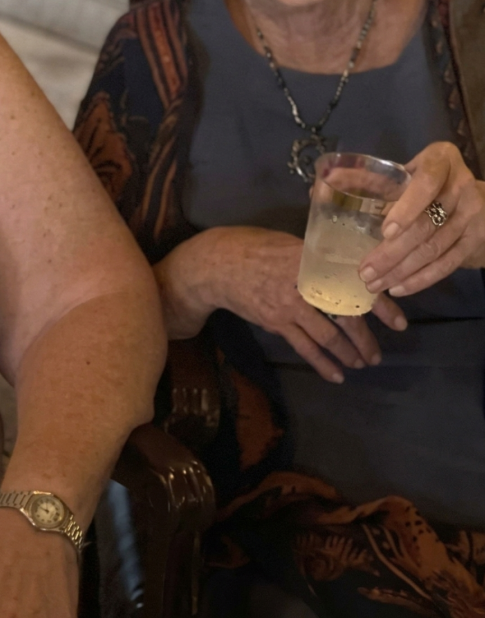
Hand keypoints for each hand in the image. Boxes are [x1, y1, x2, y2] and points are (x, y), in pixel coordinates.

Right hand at [159, 227, 405, 383]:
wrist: (219, 266)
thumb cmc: (257, 248)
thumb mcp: (293, 242)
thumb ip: (321, 256)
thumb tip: (352, 265)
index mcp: (316, 261)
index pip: (358, 284)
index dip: (381, 305)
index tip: (399, 322)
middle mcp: (308, 284)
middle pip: (347, 315)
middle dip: (366, 339)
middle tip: (378, 354)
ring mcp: (291, 306)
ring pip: (328, 336)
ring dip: (349, 353)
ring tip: (362, 364)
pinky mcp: (277, 322)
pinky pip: (305, 347)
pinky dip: (322, 363)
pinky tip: (336, 375)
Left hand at [360, 142, 484, 296]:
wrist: (474, 197)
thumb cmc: (424, 182)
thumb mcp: (402, 173)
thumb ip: (367, 178)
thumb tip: (323, 182)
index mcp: (440, 160)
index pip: (426, 182)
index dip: (407, 208)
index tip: (385, 231)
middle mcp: (461, 185)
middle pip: (426, 225)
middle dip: (392, 252)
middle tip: (365, 271)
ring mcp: (473, 214)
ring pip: (434, 248)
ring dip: (402, 271)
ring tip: (374, 284)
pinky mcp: (476, 239)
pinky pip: (448, 264)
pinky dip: (422, 279)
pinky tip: (398, 288)